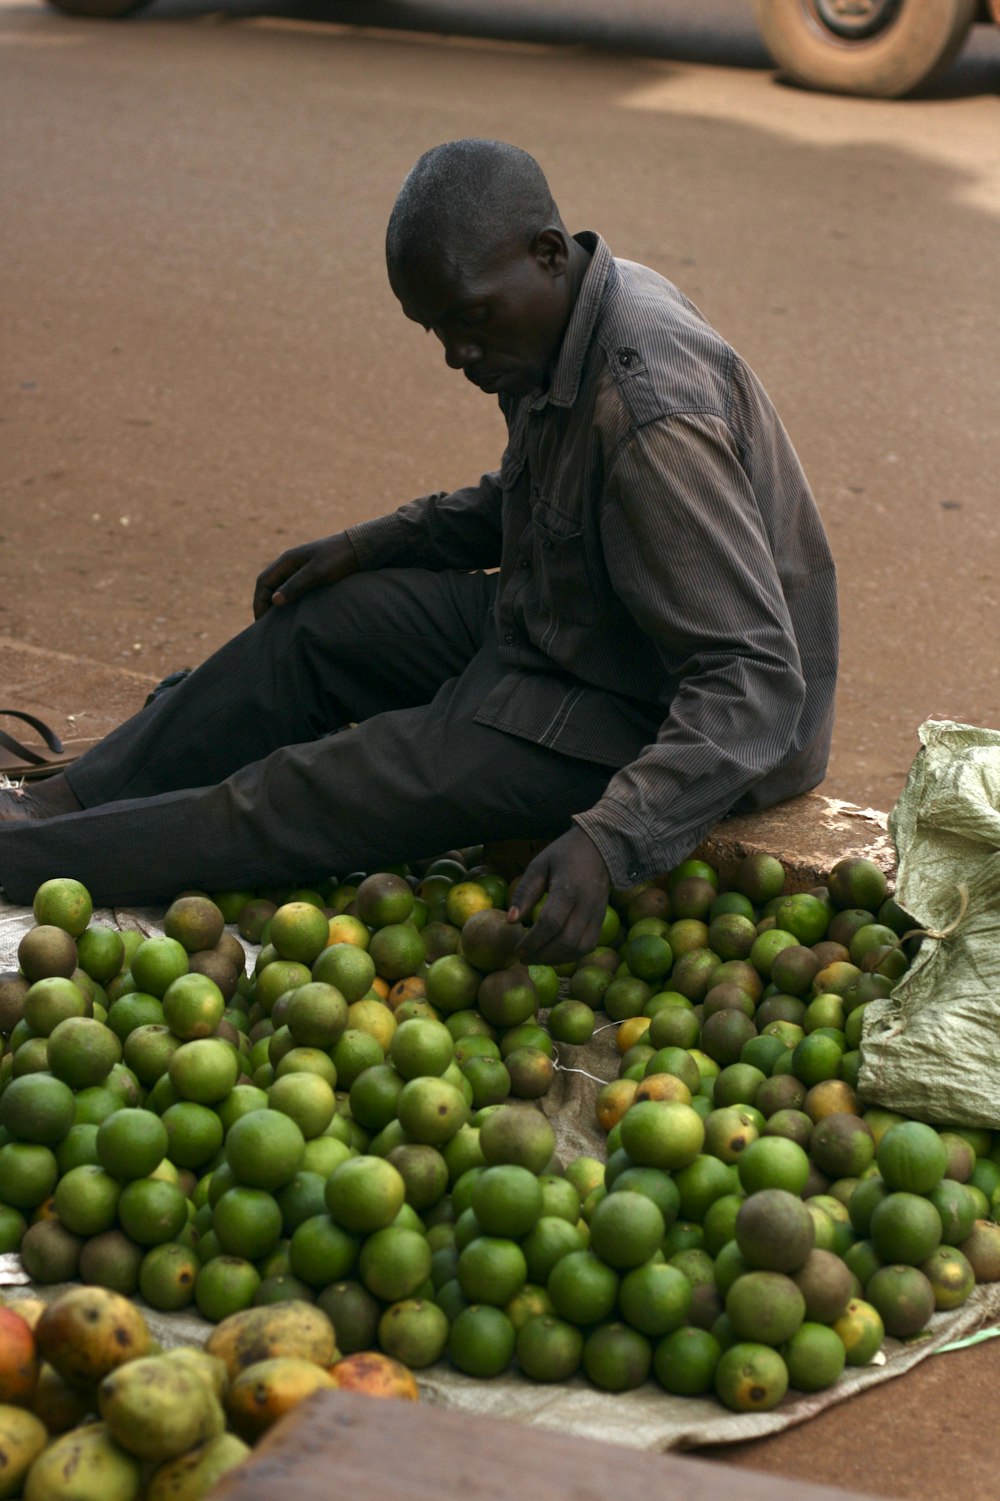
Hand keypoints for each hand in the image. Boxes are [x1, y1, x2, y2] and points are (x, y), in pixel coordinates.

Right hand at [253, 532, 359, 618]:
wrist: (359, 548)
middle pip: (269, 585)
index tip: (261, 621)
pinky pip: (292, 589)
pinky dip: (288, 601)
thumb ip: (296, 585)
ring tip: (277, 624)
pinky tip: (293, 614)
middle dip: (264, 605)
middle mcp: (290, 564)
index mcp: (287, 560)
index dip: (259, 602)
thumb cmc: (338, 558)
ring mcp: (299, 568)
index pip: (263, 582)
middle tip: (265, 627)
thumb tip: (274, 601)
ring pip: (280, 588)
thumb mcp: (317, 573)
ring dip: (276, 604)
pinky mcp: (310, 574)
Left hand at [508, 825, 609, 965]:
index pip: (551, 923)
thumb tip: (511, 920)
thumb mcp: (539, 865)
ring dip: (556, 959)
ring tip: (536, 957)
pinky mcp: (601, 920)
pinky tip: (553, 954)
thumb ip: (525, 892)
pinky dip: (569, 956)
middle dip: (542, 955)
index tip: (517, 949)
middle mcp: (586, 905)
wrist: (599, 849)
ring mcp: (597, 914)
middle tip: (523, 957)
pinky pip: (588, 946)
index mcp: (569, 889)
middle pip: (566, 941)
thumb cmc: (564, 855)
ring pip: (579, 948)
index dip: (533, 941)